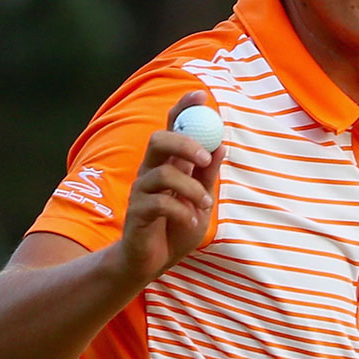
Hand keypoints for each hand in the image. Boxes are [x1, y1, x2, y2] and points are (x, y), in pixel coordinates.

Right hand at [114, 91, 225, 281]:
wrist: (153, 262)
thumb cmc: (176, 227)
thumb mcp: (201, 200)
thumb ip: (207, 175)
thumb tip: (221, 144)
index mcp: (168, 164)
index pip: (171, 128)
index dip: (183, 109)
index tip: (200, 96)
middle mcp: (150, 172)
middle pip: (158, 140)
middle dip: (185, 143)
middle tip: (207, 159)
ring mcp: (141, 192)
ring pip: (162, 173)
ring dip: (191, 189)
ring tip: (204, 205)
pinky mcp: (136, 213)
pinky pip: (160, 203)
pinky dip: (182, 212)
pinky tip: (190, 222)